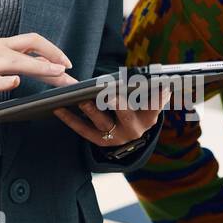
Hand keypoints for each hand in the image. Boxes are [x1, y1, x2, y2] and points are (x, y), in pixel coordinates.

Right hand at [0, 33, 77, 100]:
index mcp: (4, 45)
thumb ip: (22, 61)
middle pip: (29, 45)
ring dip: (37, 67)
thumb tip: (50, 66)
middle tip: (68, 70)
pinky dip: (4, 82)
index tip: (68, 64)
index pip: (33, 40)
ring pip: (15, 62)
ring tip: (55, 74)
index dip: (53, 50)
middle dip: (52, 55)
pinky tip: (16, 82)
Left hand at [53, 90, 168, 147]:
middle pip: (126, 115)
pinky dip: (71, 120)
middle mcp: (134, 129)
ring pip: (103, 123)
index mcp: (149, 117)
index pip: (155, 106)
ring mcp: (117, 137)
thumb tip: (163, 81)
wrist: (129, 132)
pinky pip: (84, 130)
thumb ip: (153, 92)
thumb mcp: (147, 101)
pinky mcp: (101, 141)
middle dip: (118, 104)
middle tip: (110, 95)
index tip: (160, 87)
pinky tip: (59, 109)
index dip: (158, 98)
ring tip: (81, 100)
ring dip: (91, 110)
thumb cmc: (138, 108)